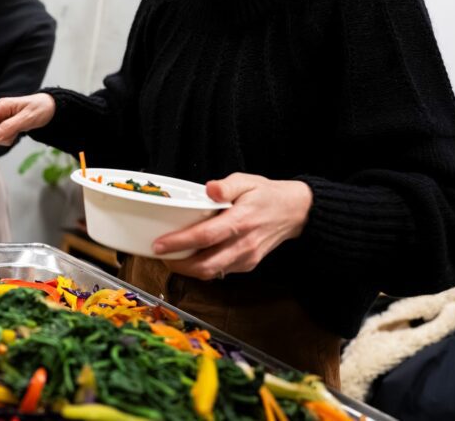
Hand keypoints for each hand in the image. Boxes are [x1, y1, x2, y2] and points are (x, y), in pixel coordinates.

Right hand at [0, 93, 55, 145]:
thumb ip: (9, 127)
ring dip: (5, 138)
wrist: (51, 108)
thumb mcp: (27, 118)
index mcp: (2, 106)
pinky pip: (2, 135)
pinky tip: (18, 132)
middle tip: (13, 135)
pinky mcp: (6, 124)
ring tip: (19, 131)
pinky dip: (9, 138)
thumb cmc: (40, 108)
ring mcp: (2, 118)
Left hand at [155, 173, 312, 280]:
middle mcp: (243, 244)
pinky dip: (202, 267)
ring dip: (188, 268)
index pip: (205, 237)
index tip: (158, 245)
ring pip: (211, 272)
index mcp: (241, 221)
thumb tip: (210, 188)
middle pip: (205, 265)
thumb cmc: (267, 195)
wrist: (295, 213)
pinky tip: (193, 256)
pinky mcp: (247, 265)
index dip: (179, 243)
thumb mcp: (247, 181)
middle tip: (160, 254)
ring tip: (172, 255)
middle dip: (178, 264)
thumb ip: (227, 185)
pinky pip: (219, 271)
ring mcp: (246, 258)